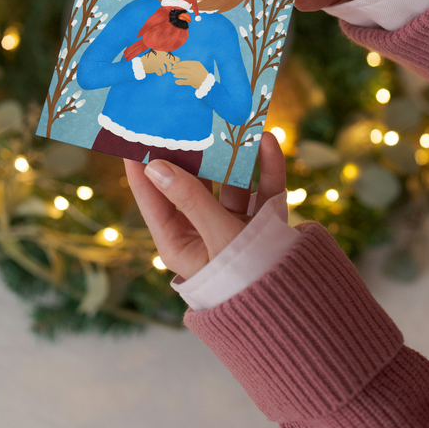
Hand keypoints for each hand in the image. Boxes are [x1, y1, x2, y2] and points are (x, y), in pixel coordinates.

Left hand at [124, 133, 285, 279]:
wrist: (295, 309)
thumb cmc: (245, 280)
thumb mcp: (216, 236)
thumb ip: (190, 198)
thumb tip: (156, 166)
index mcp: (178, 243)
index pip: (152, 197)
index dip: (142, 166)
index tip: (133, 134)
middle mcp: (203, 230)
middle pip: (192, 184)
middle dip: (192, 152)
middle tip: (184, 118)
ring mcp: (234, 226)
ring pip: (231, 182)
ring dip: (234, 156)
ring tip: (231, 125)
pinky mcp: (264, 223)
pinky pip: (262, 190)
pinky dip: (266, 168)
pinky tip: (267, 143)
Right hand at [141, 51, 178, 75]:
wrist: (142, 60)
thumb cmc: (153, 56)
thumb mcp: (160, 54)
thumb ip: (169, 56)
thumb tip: (179, 59)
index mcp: (164, 54)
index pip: (173, 59)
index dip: (175, 63)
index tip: (174, 65)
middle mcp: (162, 58)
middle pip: (170, 65)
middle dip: (169, 68)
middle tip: (168, 69)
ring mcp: (159, 63)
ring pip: (165, 70)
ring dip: (164, 71)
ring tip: (162, 71)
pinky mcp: (155, 67)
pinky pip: (160, 73)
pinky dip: (160, 73)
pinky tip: (159, 73)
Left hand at [172, 60, 208, 88]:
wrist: (207, 81)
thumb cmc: (201, 72)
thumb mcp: (197, 66)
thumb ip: (190, 64)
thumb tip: (179, 64)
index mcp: (195, 64)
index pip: (184, 63)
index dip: (178, 64)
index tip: (175, 65)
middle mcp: (193, 69)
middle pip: (182, 69)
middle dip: (176, 70)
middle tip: (172, 70)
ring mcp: (192, 75)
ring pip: (182, 75)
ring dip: (177, 75)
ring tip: (174, 75)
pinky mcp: (191, 82)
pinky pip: (183, 81)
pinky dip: (179, 82)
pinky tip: (176, 82)